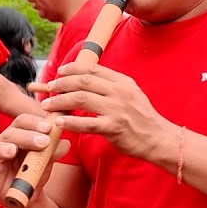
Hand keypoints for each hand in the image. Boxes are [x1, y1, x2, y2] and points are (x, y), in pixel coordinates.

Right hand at [0, 113, 71, 206]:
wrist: (29, 196)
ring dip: (1, 148)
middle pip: (9, 133)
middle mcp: (1, 143)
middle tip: (43, 142)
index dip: (34, 122)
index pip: (22, 121)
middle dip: (26, 136)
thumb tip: (65, 143)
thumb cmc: (35, 172)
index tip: (49, 127)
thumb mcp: (47, 161)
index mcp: (17, 134)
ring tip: (12, 151)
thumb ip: (54, 151)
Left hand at [37, 62, 172, 158]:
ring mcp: (116, 109)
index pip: (93, 68)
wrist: (158, 138)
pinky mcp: (114, 127)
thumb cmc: (142, 118)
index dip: (73, 69)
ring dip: (61, 100)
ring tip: (48, 105)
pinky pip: (87, 123)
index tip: (60, 72)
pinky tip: (59, 122)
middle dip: (62, 83)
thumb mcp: (131, 94)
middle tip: (49, 88)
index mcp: (122, 81)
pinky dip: (71, 122)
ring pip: (81, 99)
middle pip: (83, 81)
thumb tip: (88, 80)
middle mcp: (119, 92)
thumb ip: (111, 86)